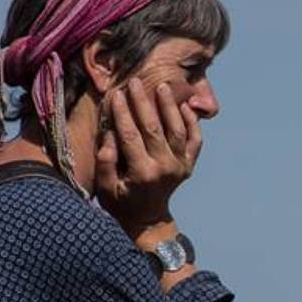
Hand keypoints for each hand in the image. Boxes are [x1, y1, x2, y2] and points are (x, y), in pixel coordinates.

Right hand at [94, 78, 202, 234]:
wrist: (147, 219)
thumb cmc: (120, 202)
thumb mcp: (105, 188)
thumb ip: (105, 164)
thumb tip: (109, 137)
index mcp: (142, 173)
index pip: (130, 136)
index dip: (122, 113)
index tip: (116, 94)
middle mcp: (165, 168)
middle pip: (154, 128)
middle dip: (143, 102)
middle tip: (136, 82)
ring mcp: (180, 166)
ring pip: (178, 130)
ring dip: (171, 107)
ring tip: (163, 86)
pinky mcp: (189, 165)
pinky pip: (195, 140)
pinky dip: (193, 122)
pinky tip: (185, 105)